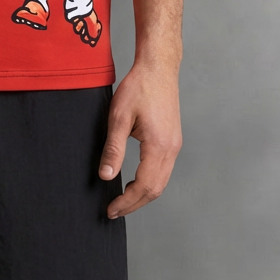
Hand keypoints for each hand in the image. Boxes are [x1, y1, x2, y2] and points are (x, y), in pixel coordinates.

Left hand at [98, 61, 182, 218]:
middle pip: (155, 189)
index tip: (110, 210)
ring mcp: (174, 145)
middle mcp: (171, 149)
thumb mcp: (119, 117)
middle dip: (134, 203)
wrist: (158, 68)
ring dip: (142, 195)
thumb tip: (105, 176)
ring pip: (161, 181)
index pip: (144, 186)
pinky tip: (134, 182)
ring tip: (122, 200)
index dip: (127, 202)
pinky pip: (163, 170)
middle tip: (113, 210)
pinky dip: (149, 182)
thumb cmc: (138, 88)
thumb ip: (113, 149)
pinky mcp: (172, 140)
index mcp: (159, 146)